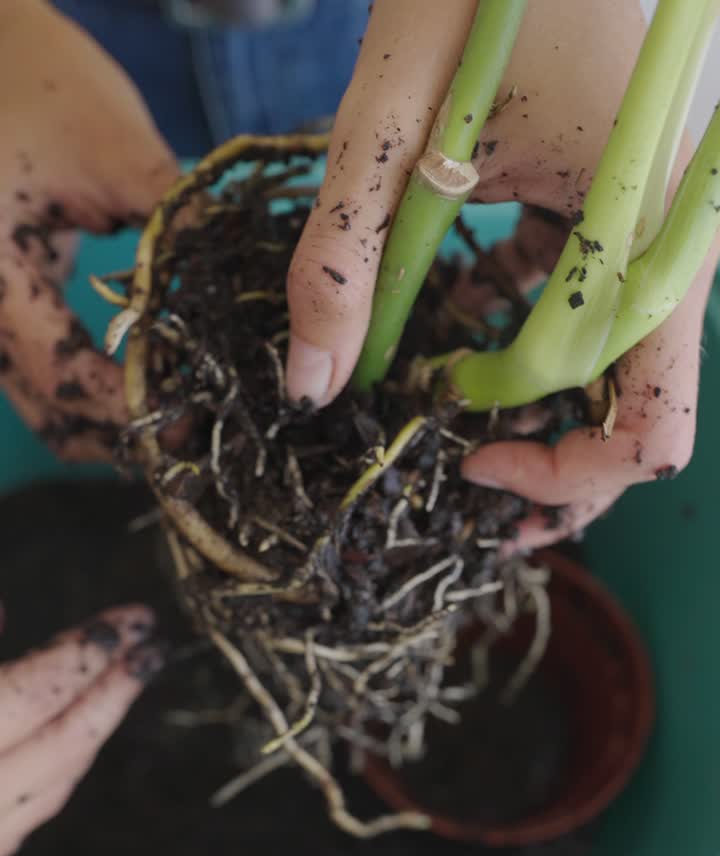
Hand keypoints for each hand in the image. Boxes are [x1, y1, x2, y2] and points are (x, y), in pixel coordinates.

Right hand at [0, 0, 178, 461]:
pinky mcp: (5, 300)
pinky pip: (41, 369)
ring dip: (105, 419)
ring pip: (41, 400)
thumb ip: (178, 222)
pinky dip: (89, 388)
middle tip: (192, 433)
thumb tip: (250, 283)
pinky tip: (141, 382)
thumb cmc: (43, 82)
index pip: (61, 374)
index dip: (128, 409)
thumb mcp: (117, 148)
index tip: (192, 419)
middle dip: (119, 433)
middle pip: (46, 411)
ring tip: (175, 415)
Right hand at [0, 604, 162, 855]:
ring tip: (122, 681)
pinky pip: (29, 813)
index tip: (134, 622)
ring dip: (96, 730)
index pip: (34, 697)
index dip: (86, 654)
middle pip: (63, 746)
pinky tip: (78, 737)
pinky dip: (62, 769)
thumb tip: (2, 609)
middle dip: (114, 690)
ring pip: (54, 787)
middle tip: (151, 648)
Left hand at [286, 0, 718, 546]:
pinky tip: (457, 302)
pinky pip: (592, 288)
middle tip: (465, 472)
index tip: (468, 458)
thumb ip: (343, 259)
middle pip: (640, 412)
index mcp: (648, 235)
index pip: (648, 430)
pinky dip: (527, 315)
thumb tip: (309, 386)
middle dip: (552, 459)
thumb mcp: (391, 122)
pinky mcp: (627, 190)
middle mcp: (674, 238)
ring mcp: (658, 214)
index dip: (559, 475)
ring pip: (615, 358)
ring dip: (532, 391)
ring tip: (443, 391)